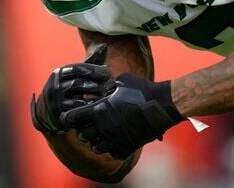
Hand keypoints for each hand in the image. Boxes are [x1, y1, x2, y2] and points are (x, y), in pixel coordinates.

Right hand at [31, 44, 111, 134]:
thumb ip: (90, 62)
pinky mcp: (59, 112)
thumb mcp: (76, 75)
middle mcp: (56, 84)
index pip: (79, 68)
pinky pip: (76, 109)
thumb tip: (104, 45)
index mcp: (60, 72)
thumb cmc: (67, 89)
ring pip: (78, 95)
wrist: (47, 111)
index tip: (108, 73)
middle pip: (79, 82)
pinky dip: (88, 106)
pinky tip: (97, 105)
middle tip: (109, 84)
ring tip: (105, 94)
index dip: (95, 70)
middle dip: (96, 83)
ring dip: (94, 94)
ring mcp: (56, 99)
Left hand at [61, 73, 185, 158]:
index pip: (72, 118)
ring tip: (103, 132)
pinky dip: (112, 148)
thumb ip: (107, 85)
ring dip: (97, 140)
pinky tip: (116, 139)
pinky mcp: (127, 146)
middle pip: (83, 135)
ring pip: (96, 147)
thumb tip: (102, 88)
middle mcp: (104, 127)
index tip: (73, 114)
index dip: (70, 115)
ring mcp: (115, 139)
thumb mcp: (121, 80)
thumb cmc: (142, 89)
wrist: (163, 104)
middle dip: (84, 128)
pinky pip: (113, 153)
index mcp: (99, 110)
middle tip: (90, 122)